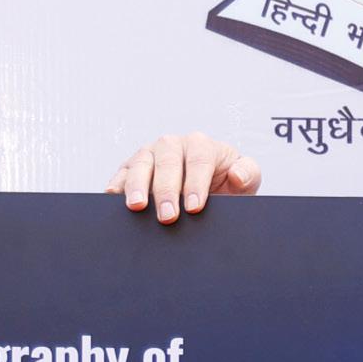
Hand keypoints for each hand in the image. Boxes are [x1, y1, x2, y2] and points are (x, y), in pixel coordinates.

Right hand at [109, 134, 261, 224]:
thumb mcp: (246, 180)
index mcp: (201, 145)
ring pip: (141, 163)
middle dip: (167, 190)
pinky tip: (114, 196)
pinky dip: (117, 183)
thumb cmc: (225, 184)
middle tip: (168, 216)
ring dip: (138, 185)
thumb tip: (238, 175)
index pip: (198, 160)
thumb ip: (248, 173)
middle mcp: (173, 145)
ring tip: (138, 205)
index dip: (196, 184)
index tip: (195, 208)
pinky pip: (122, 172)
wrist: (208, 189)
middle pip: (167, 162)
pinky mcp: (132, 167)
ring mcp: (150, 154)